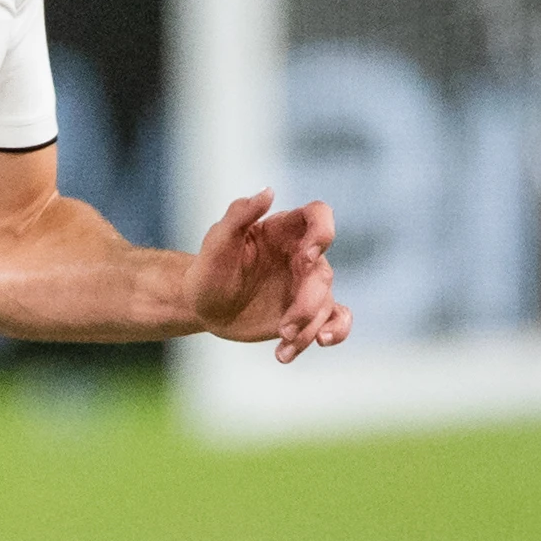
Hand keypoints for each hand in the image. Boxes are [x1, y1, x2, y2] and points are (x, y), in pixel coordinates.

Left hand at [189, 189, 351, 363]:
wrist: (204, 305)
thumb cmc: (209, 268)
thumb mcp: (217, 241)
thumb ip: (240, 213)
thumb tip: (268, 191)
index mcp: (284, 231)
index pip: (319, 215)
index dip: (322, 231)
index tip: (306, 258)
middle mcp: (302, 256)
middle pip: (324, 275)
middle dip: (307, 305)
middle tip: (283, 328)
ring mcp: (307, 285)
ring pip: (328, 304)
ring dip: (310, 330)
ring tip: (283, 343)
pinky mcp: (308, 312)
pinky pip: (337, 320)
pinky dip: (332, 334)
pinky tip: (303, 349)